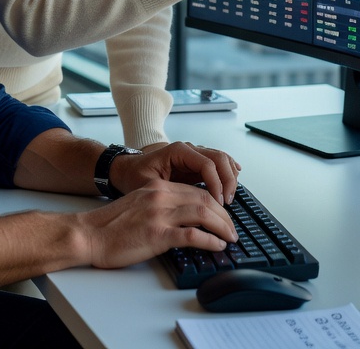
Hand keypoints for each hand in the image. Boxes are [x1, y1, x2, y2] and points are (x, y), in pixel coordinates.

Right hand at [76, 179, 235, 269]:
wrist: (88, 235)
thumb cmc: (109, 226)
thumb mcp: (138, 206)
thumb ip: (159, 207)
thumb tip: (182, 221)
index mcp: (156, 187)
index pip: (196, 190)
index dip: (215, 203)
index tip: (223, 216)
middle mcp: (160, 196)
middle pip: (205, 199)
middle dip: (224, 215)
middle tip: (232, 229)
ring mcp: (159, 215)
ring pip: (204, 213)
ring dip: (222, 226)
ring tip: (230, 238)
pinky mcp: (157, 235)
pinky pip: (193, 235)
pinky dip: (210, 241)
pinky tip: (217, 246)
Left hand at [111, 141, 242, 205]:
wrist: (126, 169)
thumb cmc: (133, 176)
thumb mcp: (145, 185)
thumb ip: (164, 193)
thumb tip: (182, 210)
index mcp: (177, 151)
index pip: (207, 163)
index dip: (216, 184)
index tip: (219, 203)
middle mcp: (188, 149)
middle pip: (219, 158)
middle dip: (228, 181)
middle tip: (228, 203)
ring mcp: (194, 155)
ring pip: (222, 159)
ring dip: (230, 178)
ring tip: (229, 199)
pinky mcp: (196, 164)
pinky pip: (218, 164)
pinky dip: (228, 173)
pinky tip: (233, 184)